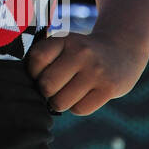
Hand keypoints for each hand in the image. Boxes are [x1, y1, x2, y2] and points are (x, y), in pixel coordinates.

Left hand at [25, 30, 148, 115]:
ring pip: (61, 101)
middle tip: (54, 88)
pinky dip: (77, 107)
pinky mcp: (109, 88)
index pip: (37, 59)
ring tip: (68, 92)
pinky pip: (79, 109)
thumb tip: (26, 90)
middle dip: (46, 91)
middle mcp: (81, 53)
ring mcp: (96, 71)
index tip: (41, 73)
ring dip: (60, 102)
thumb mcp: (65, 44)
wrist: (122, 50)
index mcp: (65, 39)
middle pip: (47, 86)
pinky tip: (83, 96)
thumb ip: (46, 58)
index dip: (33, 72)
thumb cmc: (82, 53)